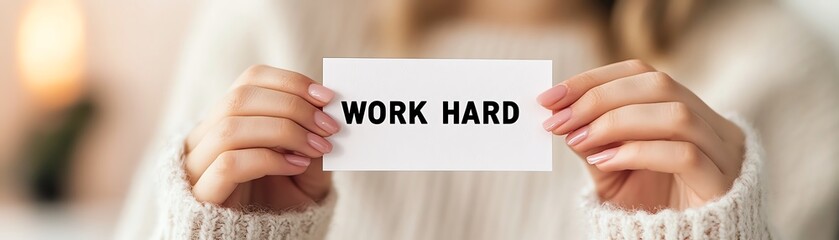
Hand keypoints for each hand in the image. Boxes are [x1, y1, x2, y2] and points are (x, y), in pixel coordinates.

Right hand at [184, 65, 339, 209]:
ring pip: (230, 127)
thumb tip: (327, 111)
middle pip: (240, 98)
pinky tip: (296, 166)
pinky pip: (229, 163)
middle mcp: (207, 136)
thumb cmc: (284, 200)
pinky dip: (269, 159)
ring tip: (317, 147)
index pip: (251, 79)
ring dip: (283, 131)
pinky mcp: (202, 193)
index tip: (327, 96)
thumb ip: (314, 139)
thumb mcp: (308, 166)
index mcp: (230, 119)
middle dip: (292, 106)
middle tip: (329, 125)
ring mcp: (199, 165)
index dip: (290, 82)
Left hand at [538, 60, 744, 210]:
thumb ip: (591, 138)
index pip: (641, 74)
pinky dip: (639, 152)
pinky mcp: (723, 185)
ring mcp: (724, 153)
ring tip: (579, 141)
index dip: (594, 80)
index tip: (550, 97)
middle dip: (600, 98)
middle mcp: (712, 125)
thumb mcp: (609, 167)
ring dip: (617, 123)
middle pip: (659, 86)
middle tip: (559, 119)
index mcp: (687, 110)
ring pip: (676, 115)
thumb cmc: (646, 206)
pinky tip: (604, 162)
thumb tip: (559, 112)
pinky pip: (684, 155)